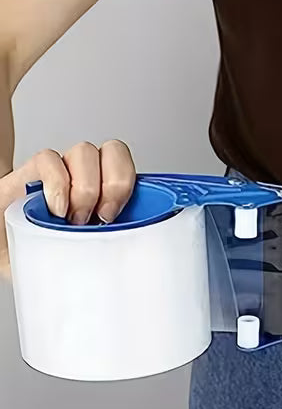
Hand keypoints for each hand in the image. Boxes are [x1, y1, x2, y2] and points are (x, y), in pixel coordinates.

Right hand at [1, 139, 135, 277]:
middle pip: (113, 152)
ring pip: (84, 152)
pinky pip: (49, 159)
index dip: (129, 183)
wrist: (16, 256)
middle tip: (102, 216)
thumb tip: (138, 248)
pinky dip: (56, 184)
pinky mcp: (30, 174)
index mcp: (109, 193)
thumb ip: (118, 240)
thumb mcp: (97, 251)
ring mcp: (61, 173)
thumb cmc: (58, 256)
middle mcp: (87, 177)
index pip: (131, 166)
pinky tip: (55, 209)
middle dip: (114, 184)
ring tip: (74, 219)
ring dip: (85, 188)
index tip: (119, 215)